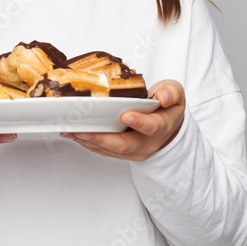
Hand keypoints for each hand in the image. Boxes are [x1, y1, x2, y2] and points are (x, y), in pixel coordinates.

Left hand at [60, 79, 184, 161]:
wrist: (166, 125)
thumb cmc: (167, 106)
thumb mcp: (175, 93)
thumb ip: (171, 92)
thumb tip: (163, 97)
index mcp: (162, 126)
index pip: (152, 126)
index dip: (139, 122)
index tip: (125, 116)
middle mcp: (147, 143)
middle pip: (125, 145)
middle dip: (104, 138)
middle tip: (85, 131)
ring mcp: (133, 151)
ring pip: (110, 150)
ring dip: (89, 141)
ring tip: (71, 131)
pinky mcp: (121, 153)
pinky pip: (103, 151)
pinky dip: (87, 143)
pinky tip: (72, 134)